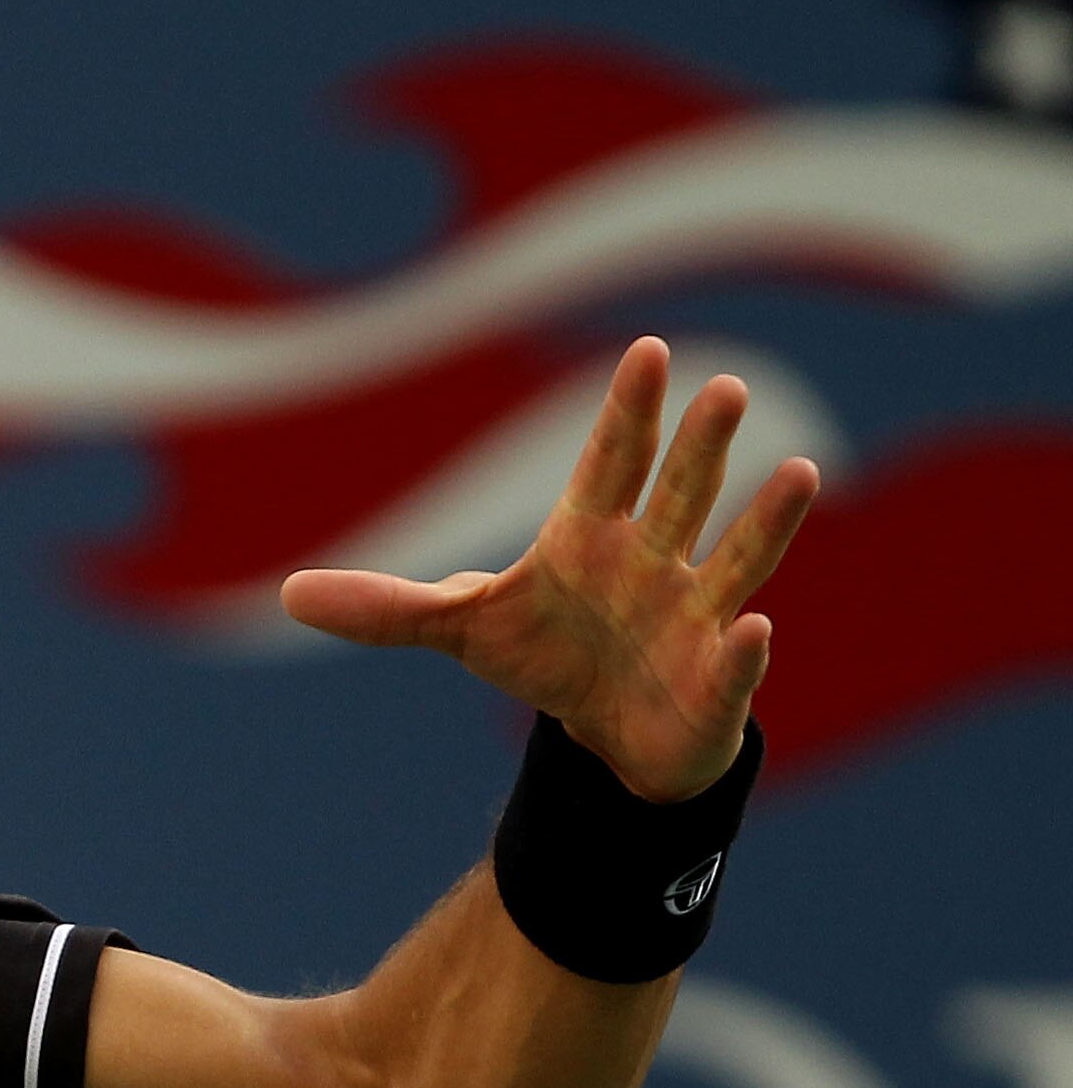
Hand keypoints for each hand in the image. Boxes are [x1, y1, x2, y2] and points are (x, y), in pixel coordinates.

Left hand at [279, 337, 817, 800]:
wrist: (608, 734)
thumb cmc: (548, 655)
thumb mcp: (463, 629)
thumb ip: (388, 608)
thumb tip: (287, 594)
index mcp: (591, 537)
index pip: (609, 464)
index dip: (626, 413)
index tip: (647, 352)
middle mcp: (653, 562)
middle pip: (677, 496)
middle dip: (699, 449)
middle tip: (726, 388)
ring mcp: (693, 616)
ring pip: (735, 559)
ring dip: (766, 522)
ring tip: (801, 473)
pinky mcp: (715, 678)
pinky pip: (732, 661)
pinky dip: (745, 652)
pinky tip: (754, 631)